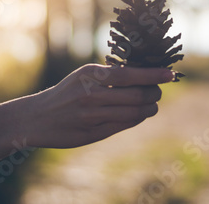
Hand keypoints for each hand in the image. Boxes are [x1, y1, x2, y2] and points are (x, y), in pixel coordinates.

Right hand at [21, 64, 174, 148]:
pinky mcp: (93, 133)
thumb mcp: (84, 75)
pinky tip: (138, 113)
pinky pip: (125, 125)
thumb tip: (145, 74)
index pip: (131, 74)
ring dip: (150, 107)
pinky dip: (137, 118)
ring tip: (152, 103)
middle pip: (138, 95)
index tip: (171, 74)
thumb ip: (111, 75)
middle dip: (155, 93)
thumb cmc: (67, 92)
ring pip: (135, 112)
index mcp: (91, 75)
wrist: (37, 117)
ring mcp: (93, 116)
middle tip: (159, 91)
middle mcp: (92, 95)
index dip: (155, 75)